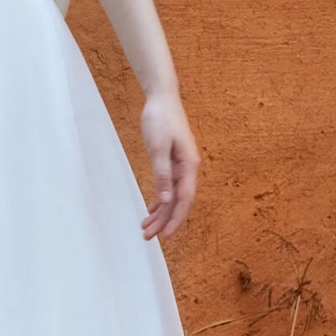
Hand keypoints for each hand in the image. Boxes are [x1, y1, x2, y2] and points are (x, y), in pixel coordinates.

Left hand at [138, 89, 199, 240]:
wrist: (162, 98)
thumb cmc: (161, 119)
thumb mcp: (158, 146)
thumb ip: (162, 174)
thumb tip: (165, 200)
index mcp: (189, 165)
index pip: (184, 200)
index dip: (175, 219)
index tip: (166, 236)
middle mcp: (188, 168)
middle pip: (178, 202)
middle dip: (164, 221)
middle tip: (147, 237)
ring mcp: (180, 166)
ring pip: (171, 196)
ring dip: (159, 214)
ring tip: (146, 229)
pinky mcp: (172, 162)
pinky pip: (167, 187)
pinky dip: (158, 200)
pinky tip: (150, 211)